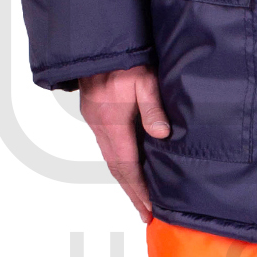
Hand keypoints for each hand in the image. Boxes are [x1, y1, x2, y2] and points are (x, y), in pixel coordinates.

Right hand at [77, 65, 169, 221]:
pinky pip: (107, 147)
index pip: (126, 166)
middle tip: (144, 213)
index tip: (148, 209)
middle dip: (132, 193)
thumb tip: (161, 135)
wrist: (97, 43)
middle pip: (116, 168)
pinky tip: (129, 168)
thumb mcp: (144, 80)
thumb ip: (153, 108)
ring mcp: (95, 121)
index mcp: (112, 123)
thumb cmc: (124, 60)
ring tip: (139, 198)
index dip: (138, 190)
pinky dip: (118, 163)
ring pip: (110, 159)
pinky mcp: (95, 114)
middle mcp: (100, 127)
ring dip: (125, 180)